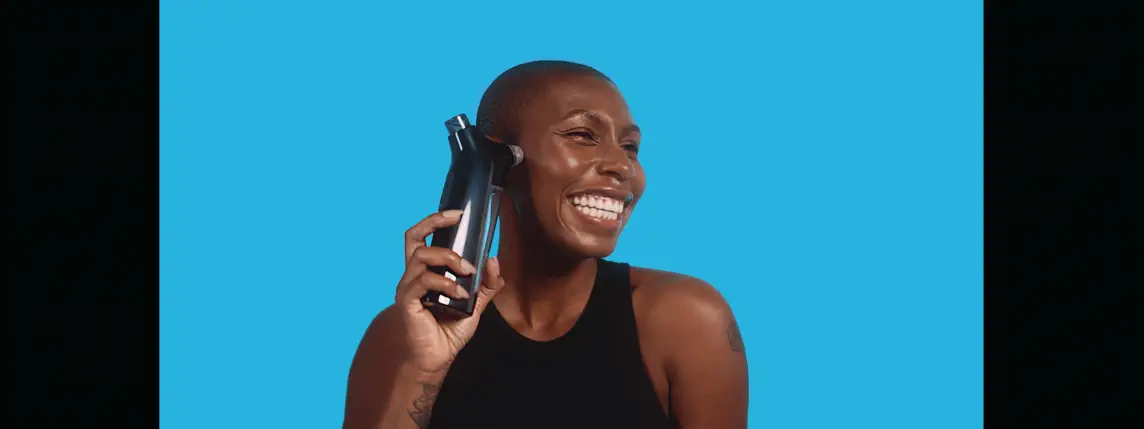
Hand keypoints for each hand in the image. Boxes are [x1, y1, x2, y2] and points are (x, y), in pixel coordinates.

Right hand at [395, 210, 506, 374]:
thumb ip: (486, 284)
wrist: (438, 357)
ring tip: (467, 272)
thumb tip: (493, 259)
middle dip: (435, 224)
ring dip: (449, 258)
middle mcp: (413, 275)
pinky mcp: (407, 302)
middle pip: (413, 236)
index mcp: (425, 271)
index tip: (458, 214)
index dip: (436, 221)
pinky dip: (445, 283)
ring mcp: (408, 288)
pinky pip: (423, 281)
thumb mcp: (476, 303)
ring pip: (421, 256)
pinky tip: (459, 293)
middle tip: (458, 224)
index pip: (422, 237)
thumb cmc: (450, 330)